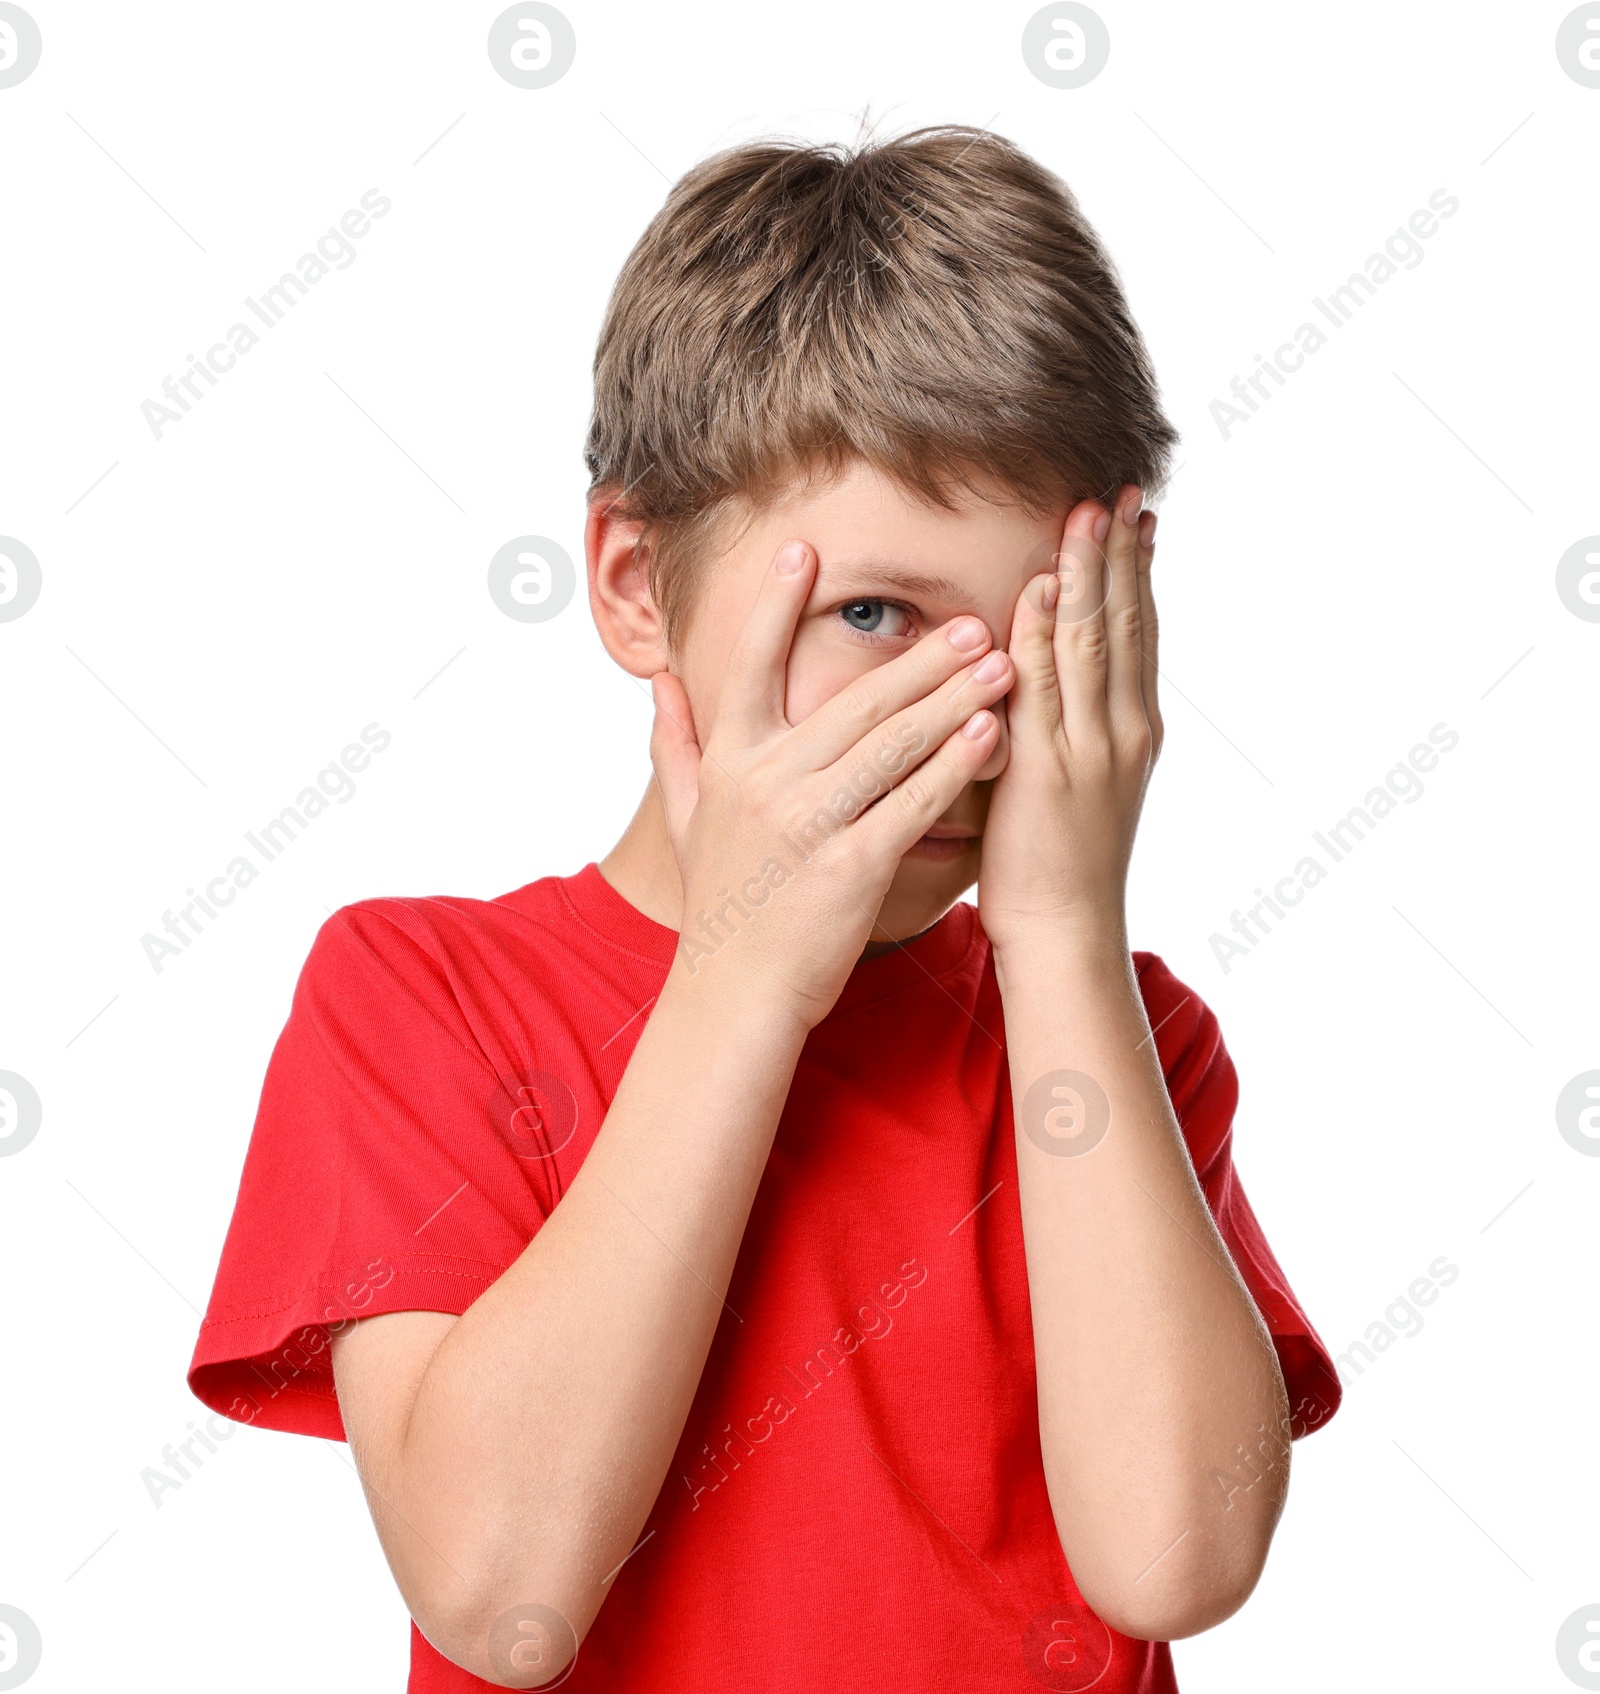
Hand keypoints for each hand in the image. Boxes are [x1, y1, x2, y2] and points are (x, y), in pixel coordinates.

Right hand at [650, 539, 1015, 1028]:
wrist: (734, 994)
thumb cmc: (721, 903)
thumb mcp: (684, 818)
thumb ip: (674, 745)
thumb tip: (660, 683)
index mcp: (729, 760)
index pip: (750, 666)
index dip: (775, 605)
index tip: (805, 549)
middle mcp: (766, 781)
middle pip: (853, 700)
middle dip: (919, 659)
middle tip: (973, 621)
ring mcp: (809, 823)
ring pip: (893, 744)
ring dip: (952, 699)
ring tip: (1001, 663)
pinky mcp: (852, 866)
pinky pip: (914, 803)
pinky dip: (957, 766)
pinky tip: (993, 734)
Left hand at [978, 485, 1159, 955]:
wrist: (1066, 931)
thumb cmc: (1060, 864)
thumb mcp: (1085, 785)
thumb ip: (1076, 728)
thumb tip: (1054, 680)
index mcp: (1136, 732)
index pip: (1142, 634)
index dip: (1139, 573)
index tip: (1137, 517)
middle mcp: (1124, 731)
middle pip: (1127, 623)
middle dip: (1121, 554)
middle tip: (1120, 490)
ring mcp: (1091, 749)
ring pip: (1094, 643)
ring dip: (1090, 573)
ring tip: (1090, 513)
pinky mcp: (1049, 769)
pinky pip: (1043, 686)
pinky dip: (1044, 631)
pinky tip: (1042, 585)